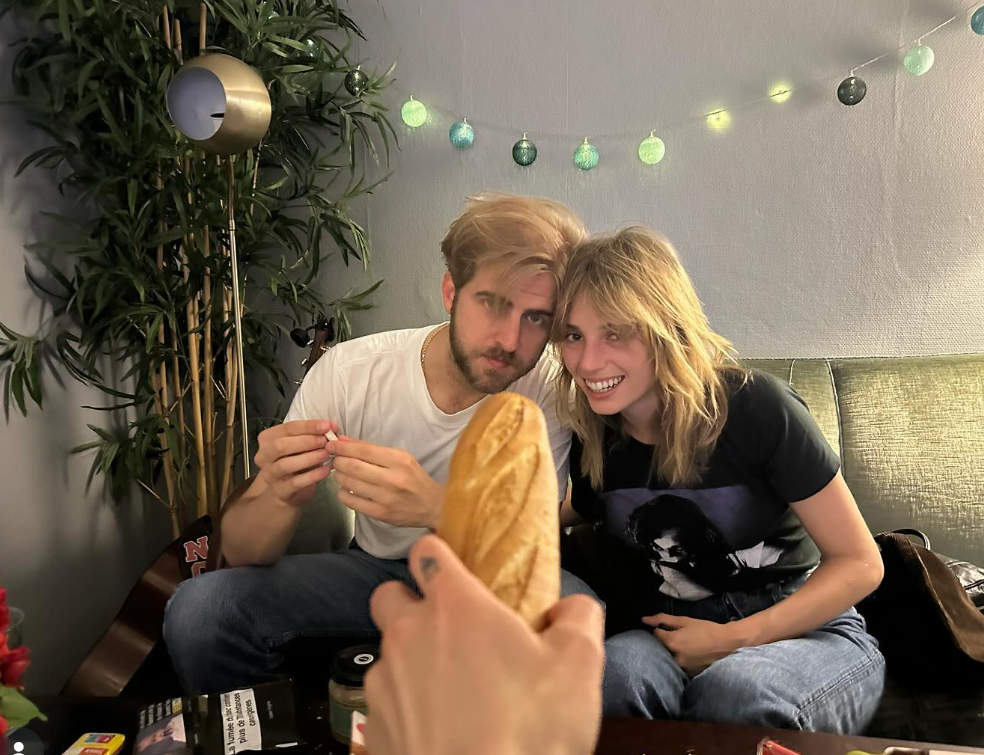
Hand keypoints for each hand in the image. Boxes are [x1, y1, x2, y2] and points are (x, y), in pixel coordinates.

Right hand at [253, 419, 335, 506]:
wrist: (289, 488)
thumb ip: (313, 434)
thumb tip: (332, 426)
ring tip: (326, 454)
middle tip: (326, 442)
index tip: (327, 426)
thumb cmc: (296, 458)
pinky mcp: (280, 490)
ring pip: (285, 465)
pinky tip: (326, 470)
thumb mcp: (302, 443)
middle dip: (306, 441)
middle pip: (281, 445)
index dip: (308, 426)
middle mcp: (263, 455)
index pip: (287, 428)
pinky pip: (296, 482)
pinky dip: (313, 475)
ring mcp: (270, 474)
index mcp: (268, 438)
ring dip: (309, 458)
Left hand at [327, 438, 443, 528]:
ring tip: (339, 473)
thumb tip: (344, 440)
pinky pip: (351, 502)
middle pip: (353, 467)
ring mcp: (386, 498)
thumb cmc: (415, 478)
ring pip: (349, 484)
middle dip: (338, 461)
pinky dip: (342, 493)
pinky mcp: (380, 514)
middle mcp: (392, 479)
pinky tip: (346, 489)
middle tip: (334, 459)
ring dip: (338, 476)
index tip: (332, 444)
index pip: (363, 450)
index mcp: (398, 460)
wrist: (433, 505)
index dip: (343, 447)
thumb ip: (372, 449)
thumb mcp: (400, 457)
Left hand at [364, 535, 604, 754]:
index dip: (440, 556)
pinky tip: (439, 733)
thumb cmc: (528, 730)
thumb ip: (579, 618)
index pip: (427, 551)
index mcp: (454, 606)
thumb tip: (572, 608)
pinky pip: (385, 703)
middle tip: (450, 632)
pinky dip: (406, 709)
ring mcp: (384, 682)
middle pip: (390, 596)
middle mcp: (409, 634)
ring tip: (453, 695)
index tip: (459, 573)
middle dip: (411, 604)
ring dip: (412, 662)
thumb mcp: (579, 666)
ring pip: (388, 654)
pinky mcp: (372, 727)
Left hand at [642, 613, 740, 674]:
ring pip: (669, 660)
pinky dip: (680, 661)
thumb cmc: (705, 629)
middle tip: (675, 638)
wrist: (727, 643)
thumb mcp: (684, 621)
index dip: (659, 630)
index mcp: (672, 642)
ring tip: (682, 647)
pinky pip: (679, 667)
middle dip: (664, 644)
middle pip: (660, 650)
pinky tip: (688, 656)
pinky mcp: (690, 674)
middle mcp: (675, 658)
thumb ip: (663, 619)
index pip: (655, 635)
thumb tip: (644, 619)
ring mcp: (683, 668)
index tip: (667, 628)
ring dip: (671, 654)